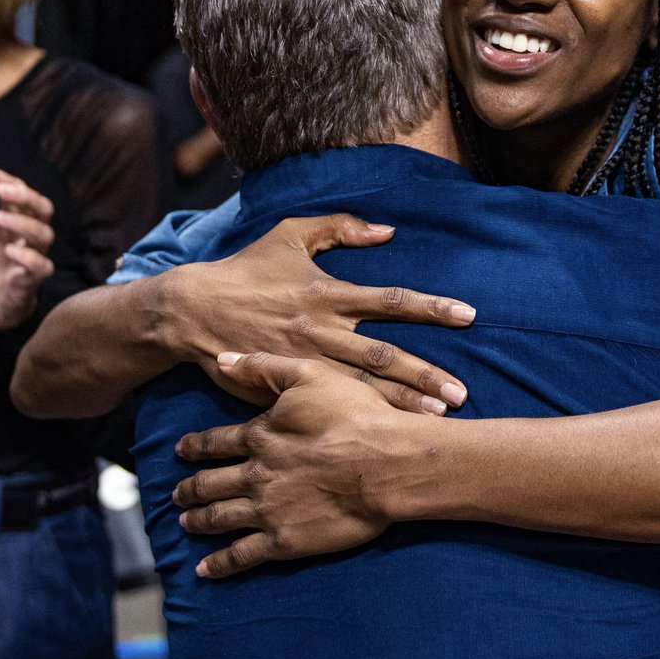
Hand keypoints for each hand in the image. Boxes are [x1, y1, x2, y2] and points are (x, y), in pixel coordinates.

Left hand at [0, 166, 54, 329]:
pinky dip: (28, 257)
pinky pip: (41, 266)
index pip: (18, 194)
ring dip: (23, 222)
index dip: (4, 180)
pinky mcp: (33, 280)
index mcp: (13, 223)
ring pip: (44, 234)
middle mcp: (28, 236)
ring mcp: (33, 257)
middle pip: (42, 208)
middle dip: (25, 196)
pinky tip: (9, 251)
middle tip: (2, 189)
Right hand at [160, 214, 475, 413]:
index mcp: (329, 292)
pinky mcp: (283, 388)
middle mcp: (322, 329)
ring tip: (437, 418)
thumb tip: (388, 229)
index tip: (468, 315)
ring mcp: (304, 362)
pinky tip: (381, 431)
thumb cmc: (246, 269)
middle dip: (426, 374)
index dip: (432, 308)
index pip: (393, 300)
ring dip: (400, 404)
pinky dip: (357, 417)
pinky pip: (328, 405)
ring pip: (361, 387)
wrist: (191, 310)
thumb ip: (341, 227)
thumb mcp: (291, 234)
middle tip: (461, 393)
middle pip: (385, 355)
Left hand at [174, 349, 417, 576]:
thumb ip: (265, 367)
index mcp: (261, 435)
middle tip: (176, 494)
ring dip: (199, 521)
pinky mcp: (284, 541)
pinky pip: (242, 556)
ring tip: (184, 523)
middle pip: (211, 483)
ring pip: (219, 518)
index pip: (216, 442)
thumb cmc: (354, 414)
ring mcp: (266, 510)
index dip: (195, 446)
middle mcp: (255, 474)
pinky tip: (204, 570)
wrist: (385, 462)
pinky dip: (220, 564)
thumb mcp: (310, 375)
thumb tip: (222, 359)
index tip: (180, 450)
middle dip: (191, 488)